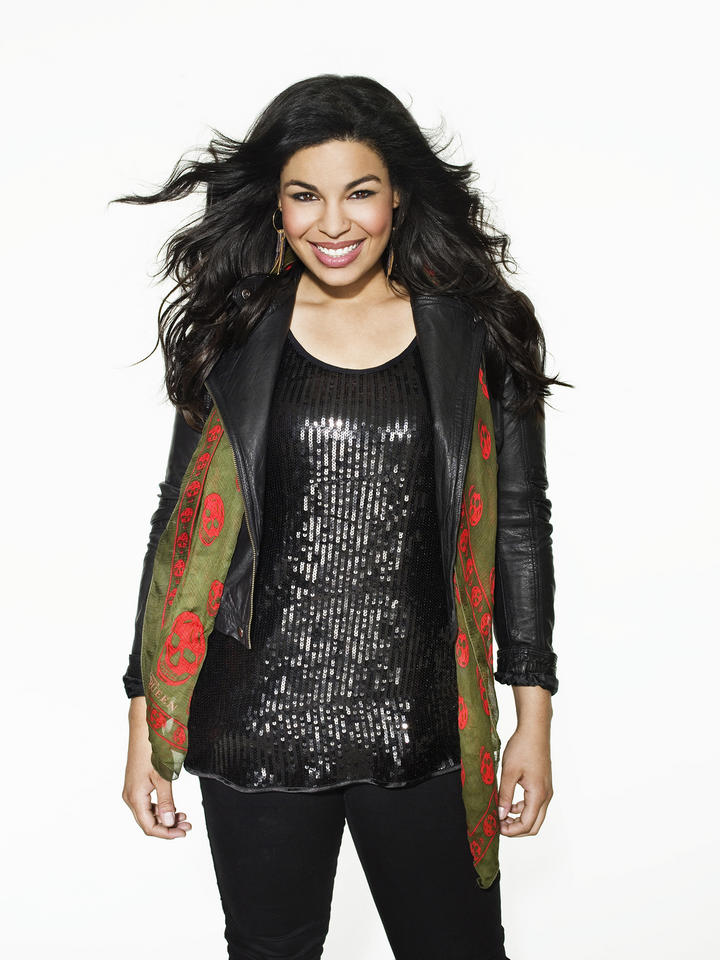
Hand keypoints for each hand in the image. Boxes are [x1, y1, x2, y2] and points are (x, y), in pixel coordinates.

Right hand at [122, 696, 192, 838]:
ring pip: (149, 813)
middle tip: (188, 825)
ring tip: (184, 817)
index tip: (183, 832)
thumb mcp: (163, 777)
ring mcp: (133, 791)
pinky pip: (149, 803)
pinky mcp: (137, 784)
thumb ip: (166, 801)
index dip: (166, 833)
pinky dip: (162, 807)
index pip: (149, 826)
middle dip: (168, 826)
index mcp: (135, 797)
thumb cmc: (153, 749)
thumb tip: (168, 823)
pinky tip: (174, 807)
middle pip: (149, 822)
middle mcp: (131, 797)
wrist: (144, 728)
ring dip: (166, 817)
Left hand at [497, 722, 552, 837]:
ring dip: (519, 819)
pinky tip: (509, 803)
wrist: (534, 730)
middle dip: (516, 829)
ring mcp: (546, 790)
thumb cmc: (523, 747)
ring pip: (535, 815)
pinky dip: (522, 808)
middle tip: (499, 825)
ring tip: (501, 814)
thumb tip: (501, 814)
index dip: (511, 830)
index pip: (527, 824)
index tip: (496, 827)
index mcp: (538, 795)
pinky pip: (534, 804)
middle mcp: (545, 795)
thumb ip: (505, 795)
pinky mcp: (542, 784)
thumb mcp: (509, 772)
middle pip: (534, 825)